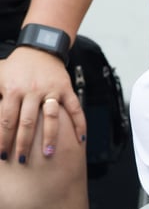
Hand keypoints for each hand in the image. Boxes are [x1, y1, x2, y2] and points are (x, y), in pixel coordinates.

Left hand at [0, 46, 85, 161]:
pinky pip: (74, 109)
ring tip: (48, 154)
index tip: (2, 153)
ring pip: (51, 117)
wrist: (39, 49)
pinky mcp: (66, 90)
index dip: (3, 138)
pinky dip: (79, 124)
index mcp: (13, 90)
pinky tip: (80, 139)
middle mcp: (32, 91)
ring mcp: (51, 91)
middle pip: (27, 122)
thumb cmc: (16, 66)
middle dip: (23, 143)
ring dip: (50, 137)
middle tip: (21, 159)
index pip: (6, 119)